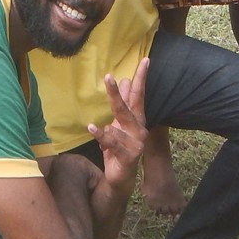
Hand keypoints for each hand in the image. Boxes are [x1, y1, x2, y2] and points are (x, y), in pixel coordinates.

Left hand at [87, 58, 149, 196]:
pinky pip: (113, 142)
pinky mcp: (129, 156)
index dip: (141, 78)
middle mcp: (139, 129)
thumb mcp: (118, 124)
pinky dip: (102, 135)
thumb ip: (122, 104)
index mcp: (136, 120)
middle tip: (109, 76)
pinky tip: (93, 127)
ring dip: (107, 124)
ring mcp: (136, 143)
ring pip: (119, 126)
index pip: (139, 95)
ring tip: (95, 123)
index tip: (145, 60)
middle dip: (118, 92)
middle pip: (128, 107)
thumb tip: (124, 80)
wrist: (120, 178)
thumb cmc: (118, 148)